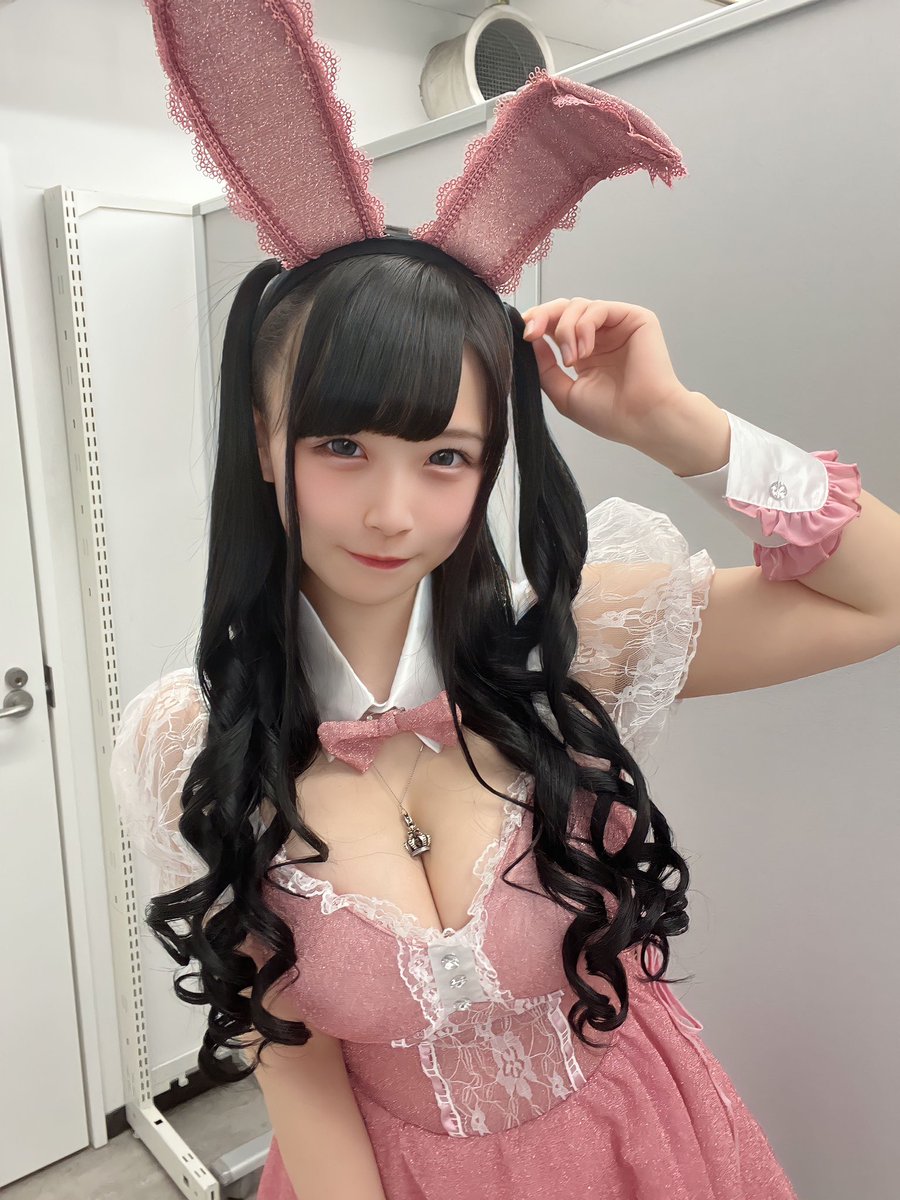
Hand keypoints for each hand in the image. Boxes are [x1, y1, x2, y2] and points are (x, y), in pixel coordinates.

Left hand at [520, 297, 689, 450]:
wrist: (642, 420)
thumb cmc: (610, 415)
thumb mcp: (564, 393)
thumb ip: (545, 367)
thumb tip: (530, 340)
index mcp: (584, 352)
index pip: (555, 325)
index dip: (536, 324)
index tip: (523, 335)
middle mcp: (600, 336)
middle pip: (564, 308)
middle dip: (543, 316)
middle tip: (532, 334)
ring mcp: (617, 326)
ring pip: (578, 306)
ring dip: (566, 330)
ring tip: (572, 359)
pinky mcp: (634, 318)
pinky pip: (598, 308)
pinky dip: (584, 326)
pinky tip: (585, 352)